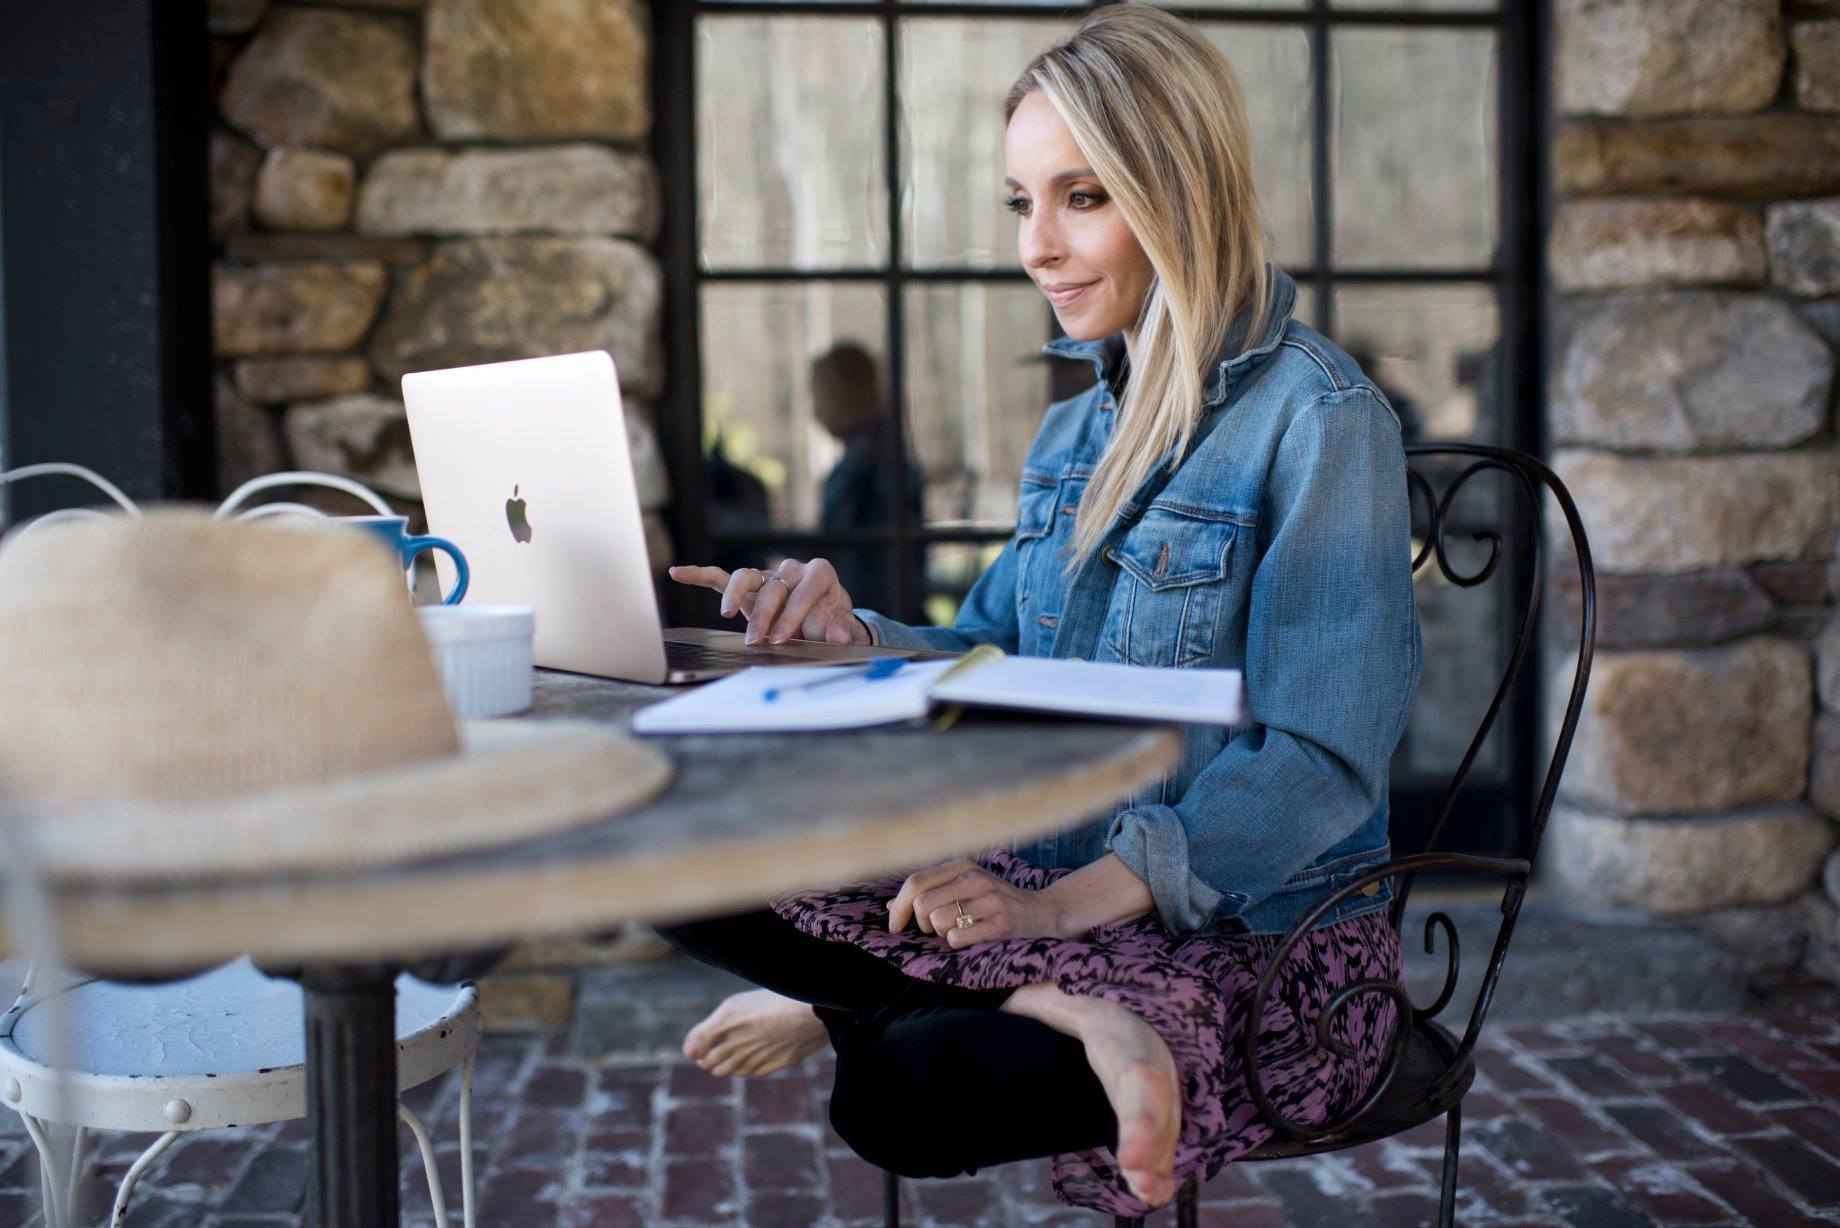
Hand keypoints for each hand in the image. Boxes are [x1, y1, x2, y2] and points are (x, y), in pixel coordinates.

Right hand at [667, 558, 867, 646]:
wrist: (826, 619)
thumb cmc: (832, 621)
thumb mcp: (842, 628)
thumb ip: (841, 631)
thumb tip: (839, 636)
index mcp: (818, 574)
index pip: (804, 590)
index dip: (792, 614)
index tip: (780, 638)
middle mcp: (792, 570)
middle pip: (773, 587)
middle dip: (764, 615)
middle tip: (757, 641)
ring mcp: (768, 576)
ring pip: (746, 577)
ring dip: (735, 595)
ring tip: (726, 612)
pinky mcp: (750, 587)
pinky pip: (723, 578)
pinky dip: (701, 575)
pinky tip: (679, 573)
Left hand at [887, 857, 1063, 948]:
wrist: (1042, 913)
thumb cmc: (994, 902)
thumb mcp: (963, 887)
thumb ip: (930, 892)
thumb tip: (890, 907)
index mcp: (963, 865)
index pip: (915, 882)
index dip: (898, 907)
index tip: (894, 926)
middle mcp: (975, 878)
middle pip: (921, 904)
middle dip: (922, 923)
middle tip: (935, 929)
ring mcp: (989, 901)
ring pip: (938, 922)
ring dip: (942, 933)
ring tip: (959, 930)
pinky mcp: (999, 924)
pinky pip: (957, 939)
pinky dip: (958, 943)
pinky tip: (972, 937)